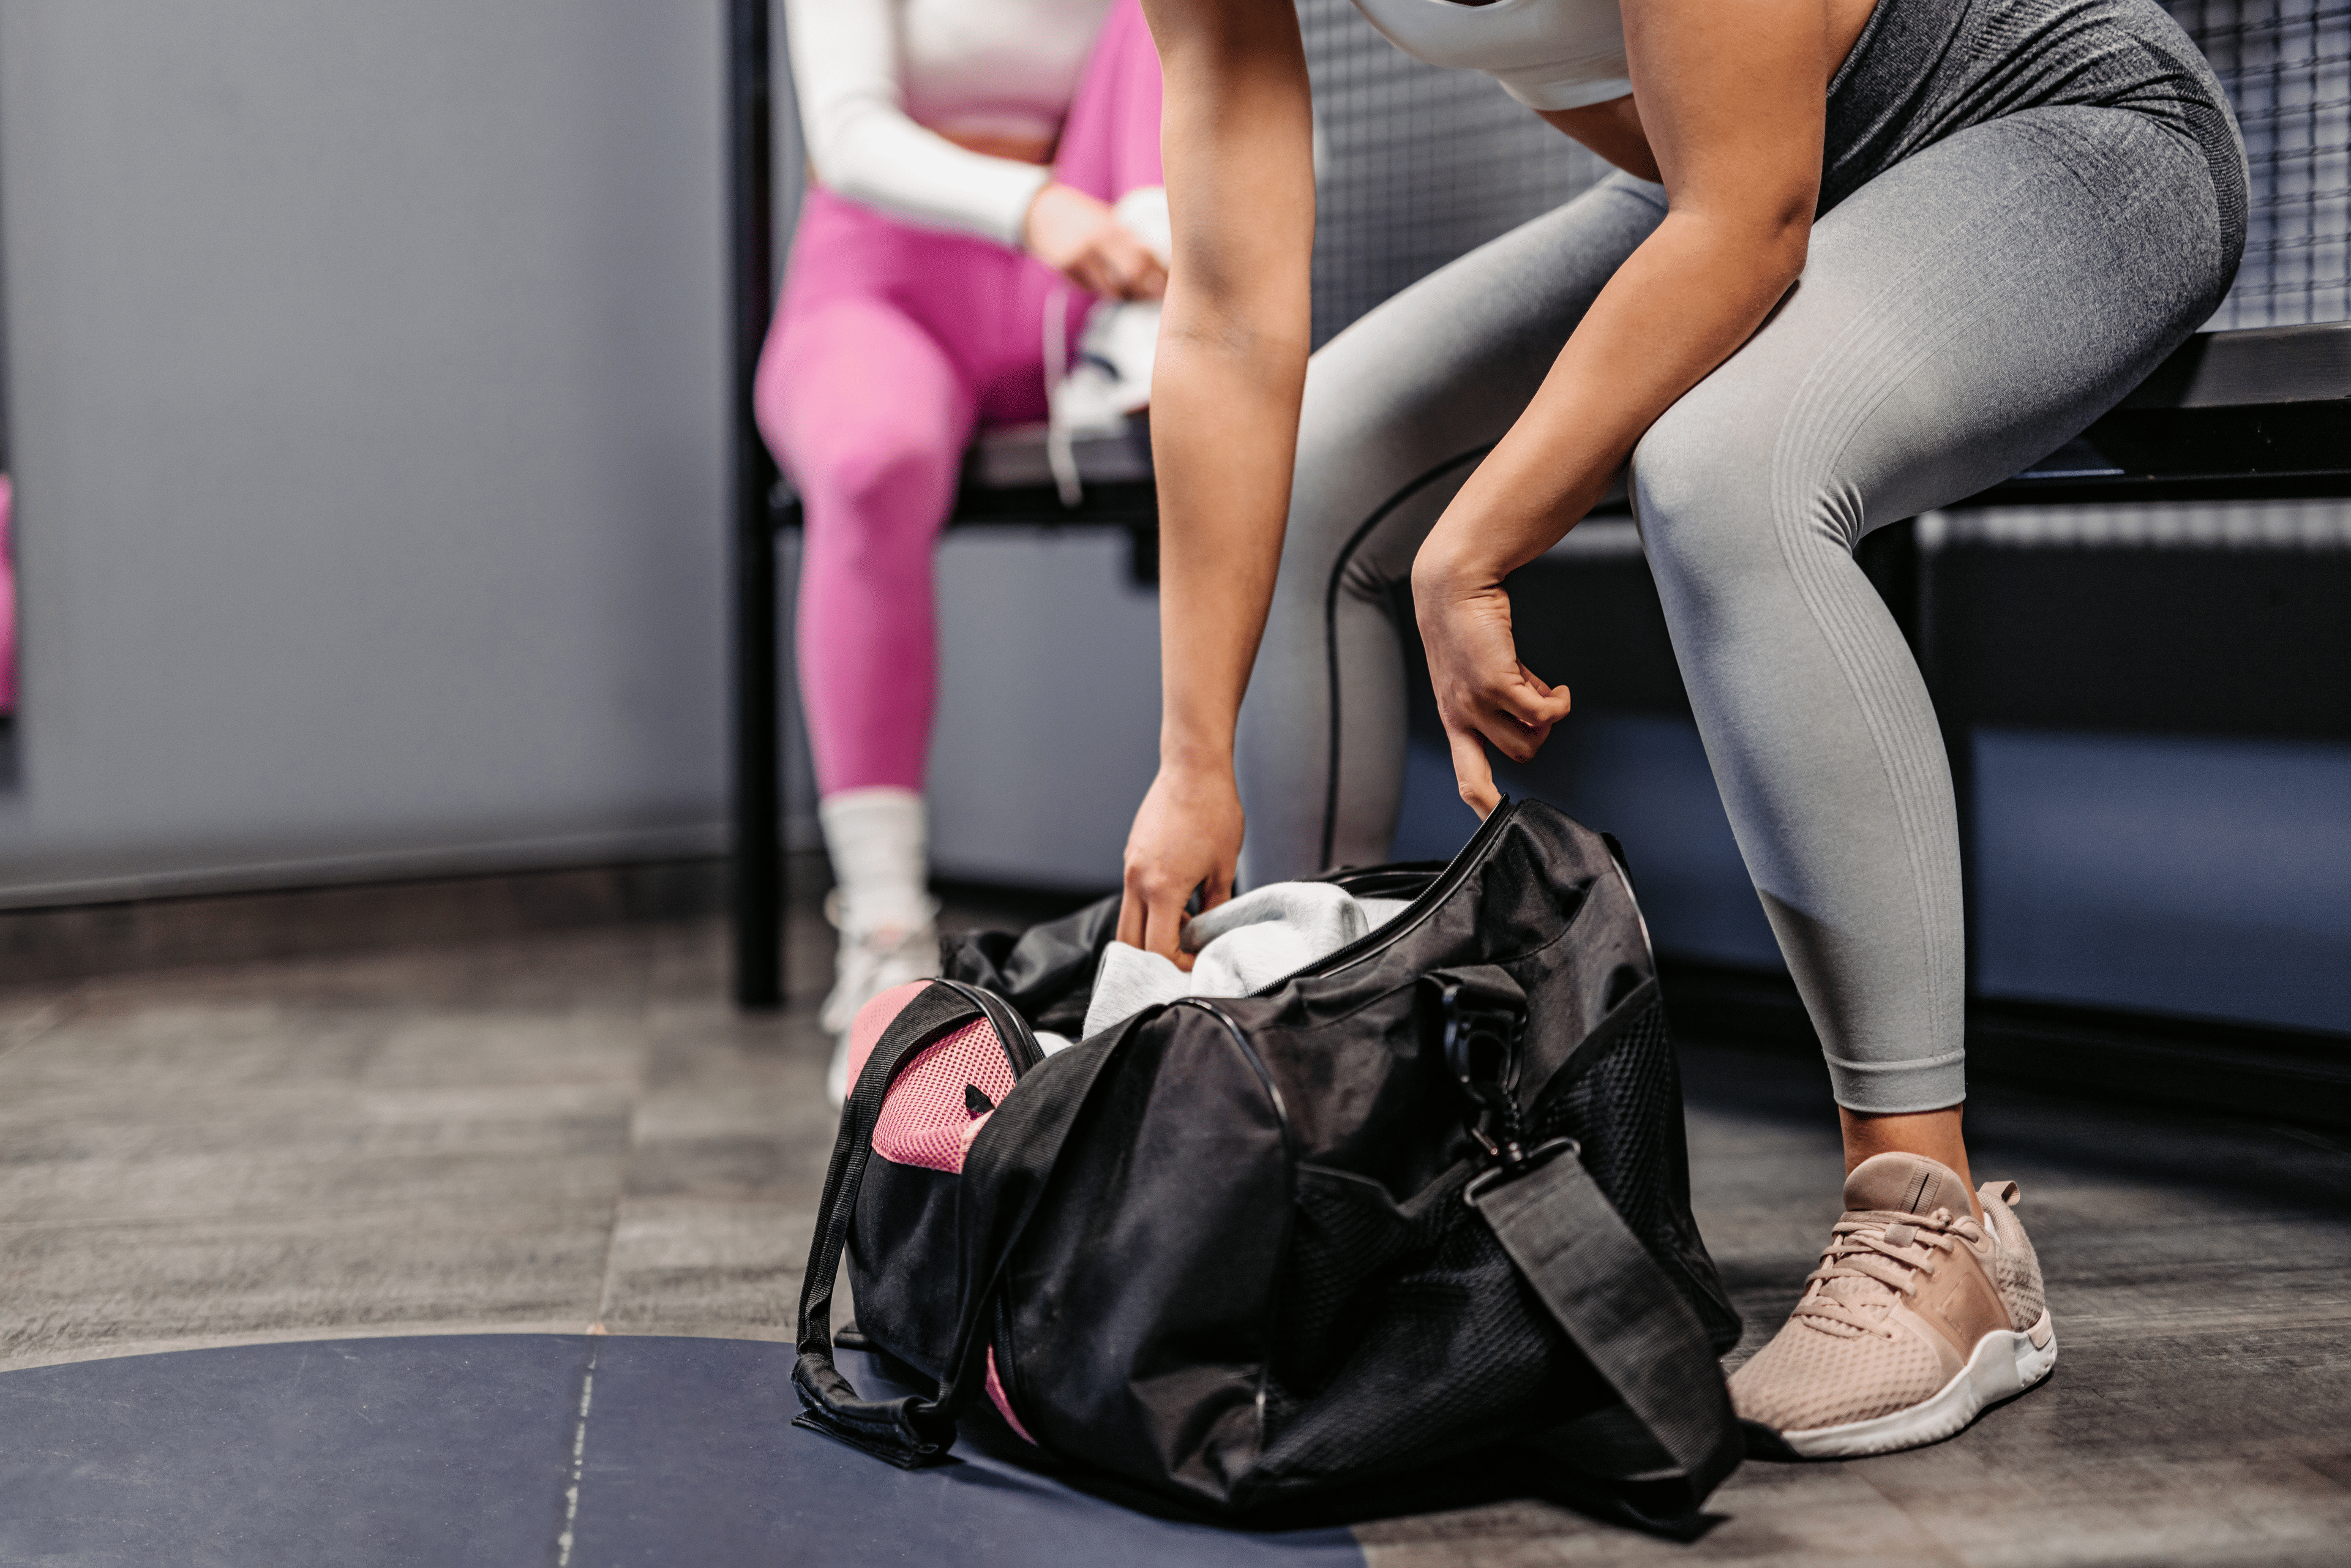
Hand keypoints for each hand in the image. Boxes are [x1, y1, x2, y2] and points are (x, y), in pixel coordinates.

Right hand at [1023, 183, 1167, 300]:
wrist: (1039, 211)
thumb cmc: (1078, 215)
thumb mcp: (1105, 218)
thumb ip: (1125, 237)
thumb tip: (1153, 259)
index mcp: (1112, 227)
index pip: (1145, 255)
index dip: (1160, 273)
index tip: (1170, 283)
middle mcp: (1098, 242)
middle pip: (1133, 274)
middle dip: (1148, 290)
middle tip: (1156, 297)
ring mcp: (1081, 257)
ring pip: (1112, 289)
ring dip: (1125, 295)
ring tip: (1131, 294)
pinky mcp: (1067, 270)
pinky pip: (1090, 289)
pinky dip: (1099, 290)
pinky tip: (1099, 282)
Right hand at [1118, 758, 1243, 969]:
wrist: (1193, 768)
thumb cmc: (1214, 812)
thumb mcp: (1224, 867)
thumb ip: (1214, 907)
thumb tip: (1208, 932)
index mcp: (1162, 889)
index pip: (1158, 949)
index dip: (1178, 964)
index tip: (1197, 961)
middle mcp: (1137, 881)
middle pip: (1130, 942)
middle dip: (1153, 958)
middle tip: (1182, 956)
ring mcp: (1130, 867)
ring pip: (1128, 919)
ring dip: (1150, 932)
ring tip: (1185, 924)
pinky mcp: (1131, 855)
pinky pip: (1133, 894)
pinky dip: (1149, 908)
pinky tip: (1178, 897)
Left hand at [1412, 564, 1571, 818]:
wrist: (1453, 588)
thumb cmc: (1467, 625)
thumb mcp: (1480, 671)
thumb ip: (1504, 698)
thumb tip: (1537, 714)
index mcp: (1456, 718)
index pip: (1467, 778)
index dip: (1485, 805)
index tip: (1499, 819)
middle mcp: (1463, 717)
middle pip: (1516, 758)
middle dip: (1539, 737)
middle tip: (1539, 706)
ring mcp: (1477, 703)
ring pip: (1531, 740)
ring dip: (1548, 721)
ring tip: (1545, 692)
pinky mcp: (1495, 684)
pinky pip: (1542, 715)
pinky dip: (1558, 705)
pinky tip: (1557, 690)